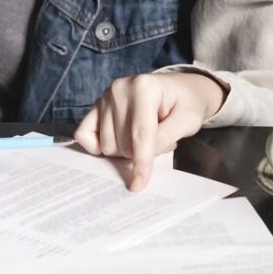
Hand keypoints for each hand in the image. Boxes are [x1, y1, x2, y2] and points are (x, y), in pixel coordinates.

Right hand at [73, 72, 224, 191]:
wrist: (178, 89)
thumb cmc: (186, 104)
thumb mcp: (188, 121)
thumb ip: (165, 137)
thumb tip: (139, 159)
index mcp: (144, 88)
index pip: (140, 135)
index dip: (141, 163)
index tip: (138, 185)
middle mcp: (119, 89)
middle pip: (122, 144)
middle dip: (139, 154)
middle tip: (159, 140)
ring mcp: (104, 96)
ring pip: (106, 145)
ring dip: (124, 150)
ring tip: (143, 136)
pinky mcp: (95, 105)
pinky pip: (84, 135)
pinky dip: (97, 146)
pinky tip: (116, 141)